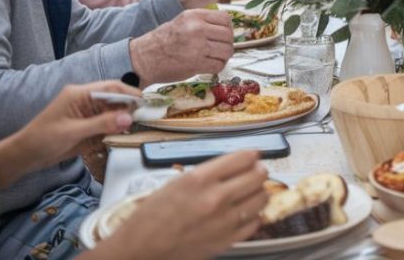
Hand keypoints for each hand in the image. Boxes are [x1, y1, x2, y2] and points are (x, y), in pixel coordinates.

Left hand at [14, 81, 138, 173]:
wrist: (26, 155)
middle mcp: (85, 100)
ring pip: (112, 112)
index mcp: (80, 94)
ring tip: (138, 127)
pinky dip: (115, 129)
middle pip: (114, 99)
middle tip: (146, 117)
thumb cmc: (43, 139)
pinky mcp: (86, 126)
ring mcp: (86, 114)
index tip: (146, 103)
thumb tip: (129, 118)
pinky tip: (123, 135)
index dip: (130, 93)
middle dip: (129, 107)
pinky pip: (106, 124)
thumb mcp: (74, 132)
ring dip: (123, 119)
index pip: (111, 88)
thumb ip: (102, 124)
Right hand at [97, 151, 269, 259]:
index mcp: (199, 179)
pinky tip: (244, 213)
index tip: (253, 156)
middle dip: (258, 171)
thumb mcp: (177, 182)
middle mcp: (215, 198)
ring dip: (259, 192)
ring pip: (262, 198)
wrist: (141, 248)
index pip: (242, 158)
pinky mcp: (227, 241)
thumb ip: (208, 173)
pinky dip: (254, 215)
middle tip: (255, 172)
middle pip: (258, 177)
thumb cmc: (153, 215)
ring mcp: (224, 221)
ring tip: (251, 192)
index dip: (251, 155)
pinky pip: (255, 223)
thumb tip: (235, 165)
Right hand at [130, 9, 235, 82]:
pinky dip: (217, 67)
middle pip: (228, 35)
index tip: (222, 35)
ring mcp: (198, 46)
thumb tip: (226, 27)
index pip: (225, 18)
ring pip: (227, 50)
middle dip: (227, 44)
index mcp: (194, 15)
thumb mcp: (182, 21)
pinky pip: (219, 65)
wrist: (144, 58)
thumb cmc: (163, 41)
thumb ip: (203, 22)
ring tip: (214, 58)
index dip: (227, 28)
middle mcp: (197, 28)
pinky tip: (208, 66)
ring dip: (223, 57)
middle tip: (220, 49)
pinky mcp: (197, 63)